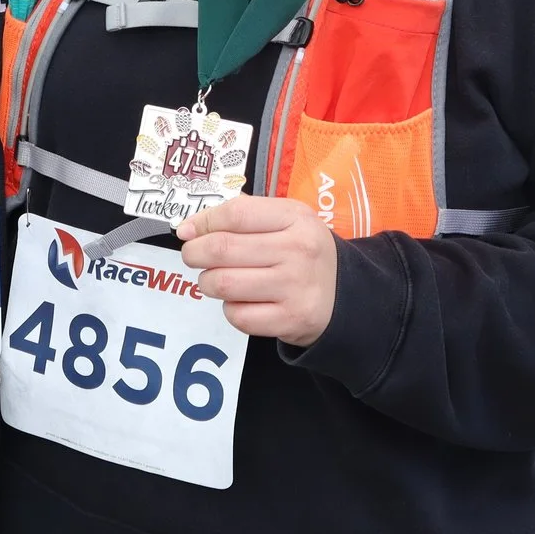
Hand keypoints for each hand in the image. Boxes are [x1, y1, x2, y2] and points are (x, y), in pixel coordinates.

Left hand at [177, 196, 338, 345]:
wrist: (346, 297)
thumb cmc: (305, 254)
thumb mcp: (288, 221)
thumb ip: (244, 215)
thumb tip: (190, 226)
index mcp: (296, 218)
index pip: (235, 214)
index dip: (202, 222)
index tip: (187, 231)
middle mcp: (298, 250)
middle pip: (222, 249)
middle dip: (194, 253)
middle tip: (192, 256)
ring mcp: (295, 287)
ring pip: (223, 284)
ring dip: (208, 283)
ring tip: (215, 280)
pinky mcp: (290, 320)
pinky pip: (237, 315)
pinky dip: (229, 309)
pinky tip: (240, 301)